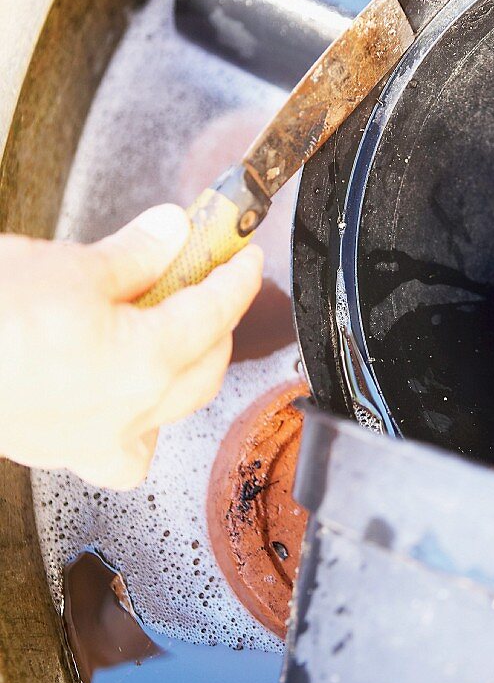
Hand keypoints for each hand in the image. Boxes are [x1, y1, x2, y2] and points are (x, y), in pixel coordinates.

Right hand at [0, 205, 261, 488]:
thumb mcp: (72, 265)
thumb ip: (136, 252)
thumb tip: (172, 232)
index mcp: (147, 362)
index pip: (215, 313)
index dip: (236, 277)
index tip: (242, 254)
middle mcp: (132, 412)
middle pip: (207, 364)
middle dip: (216, 319)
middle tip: (203, 278)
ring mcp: (97, 439)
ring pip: (174, 410)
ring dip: (185, 367)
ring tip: (166, 325)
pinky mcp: (62, 449)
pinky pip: (126, 449)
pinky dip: (142, 420)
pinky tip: (127, 390)